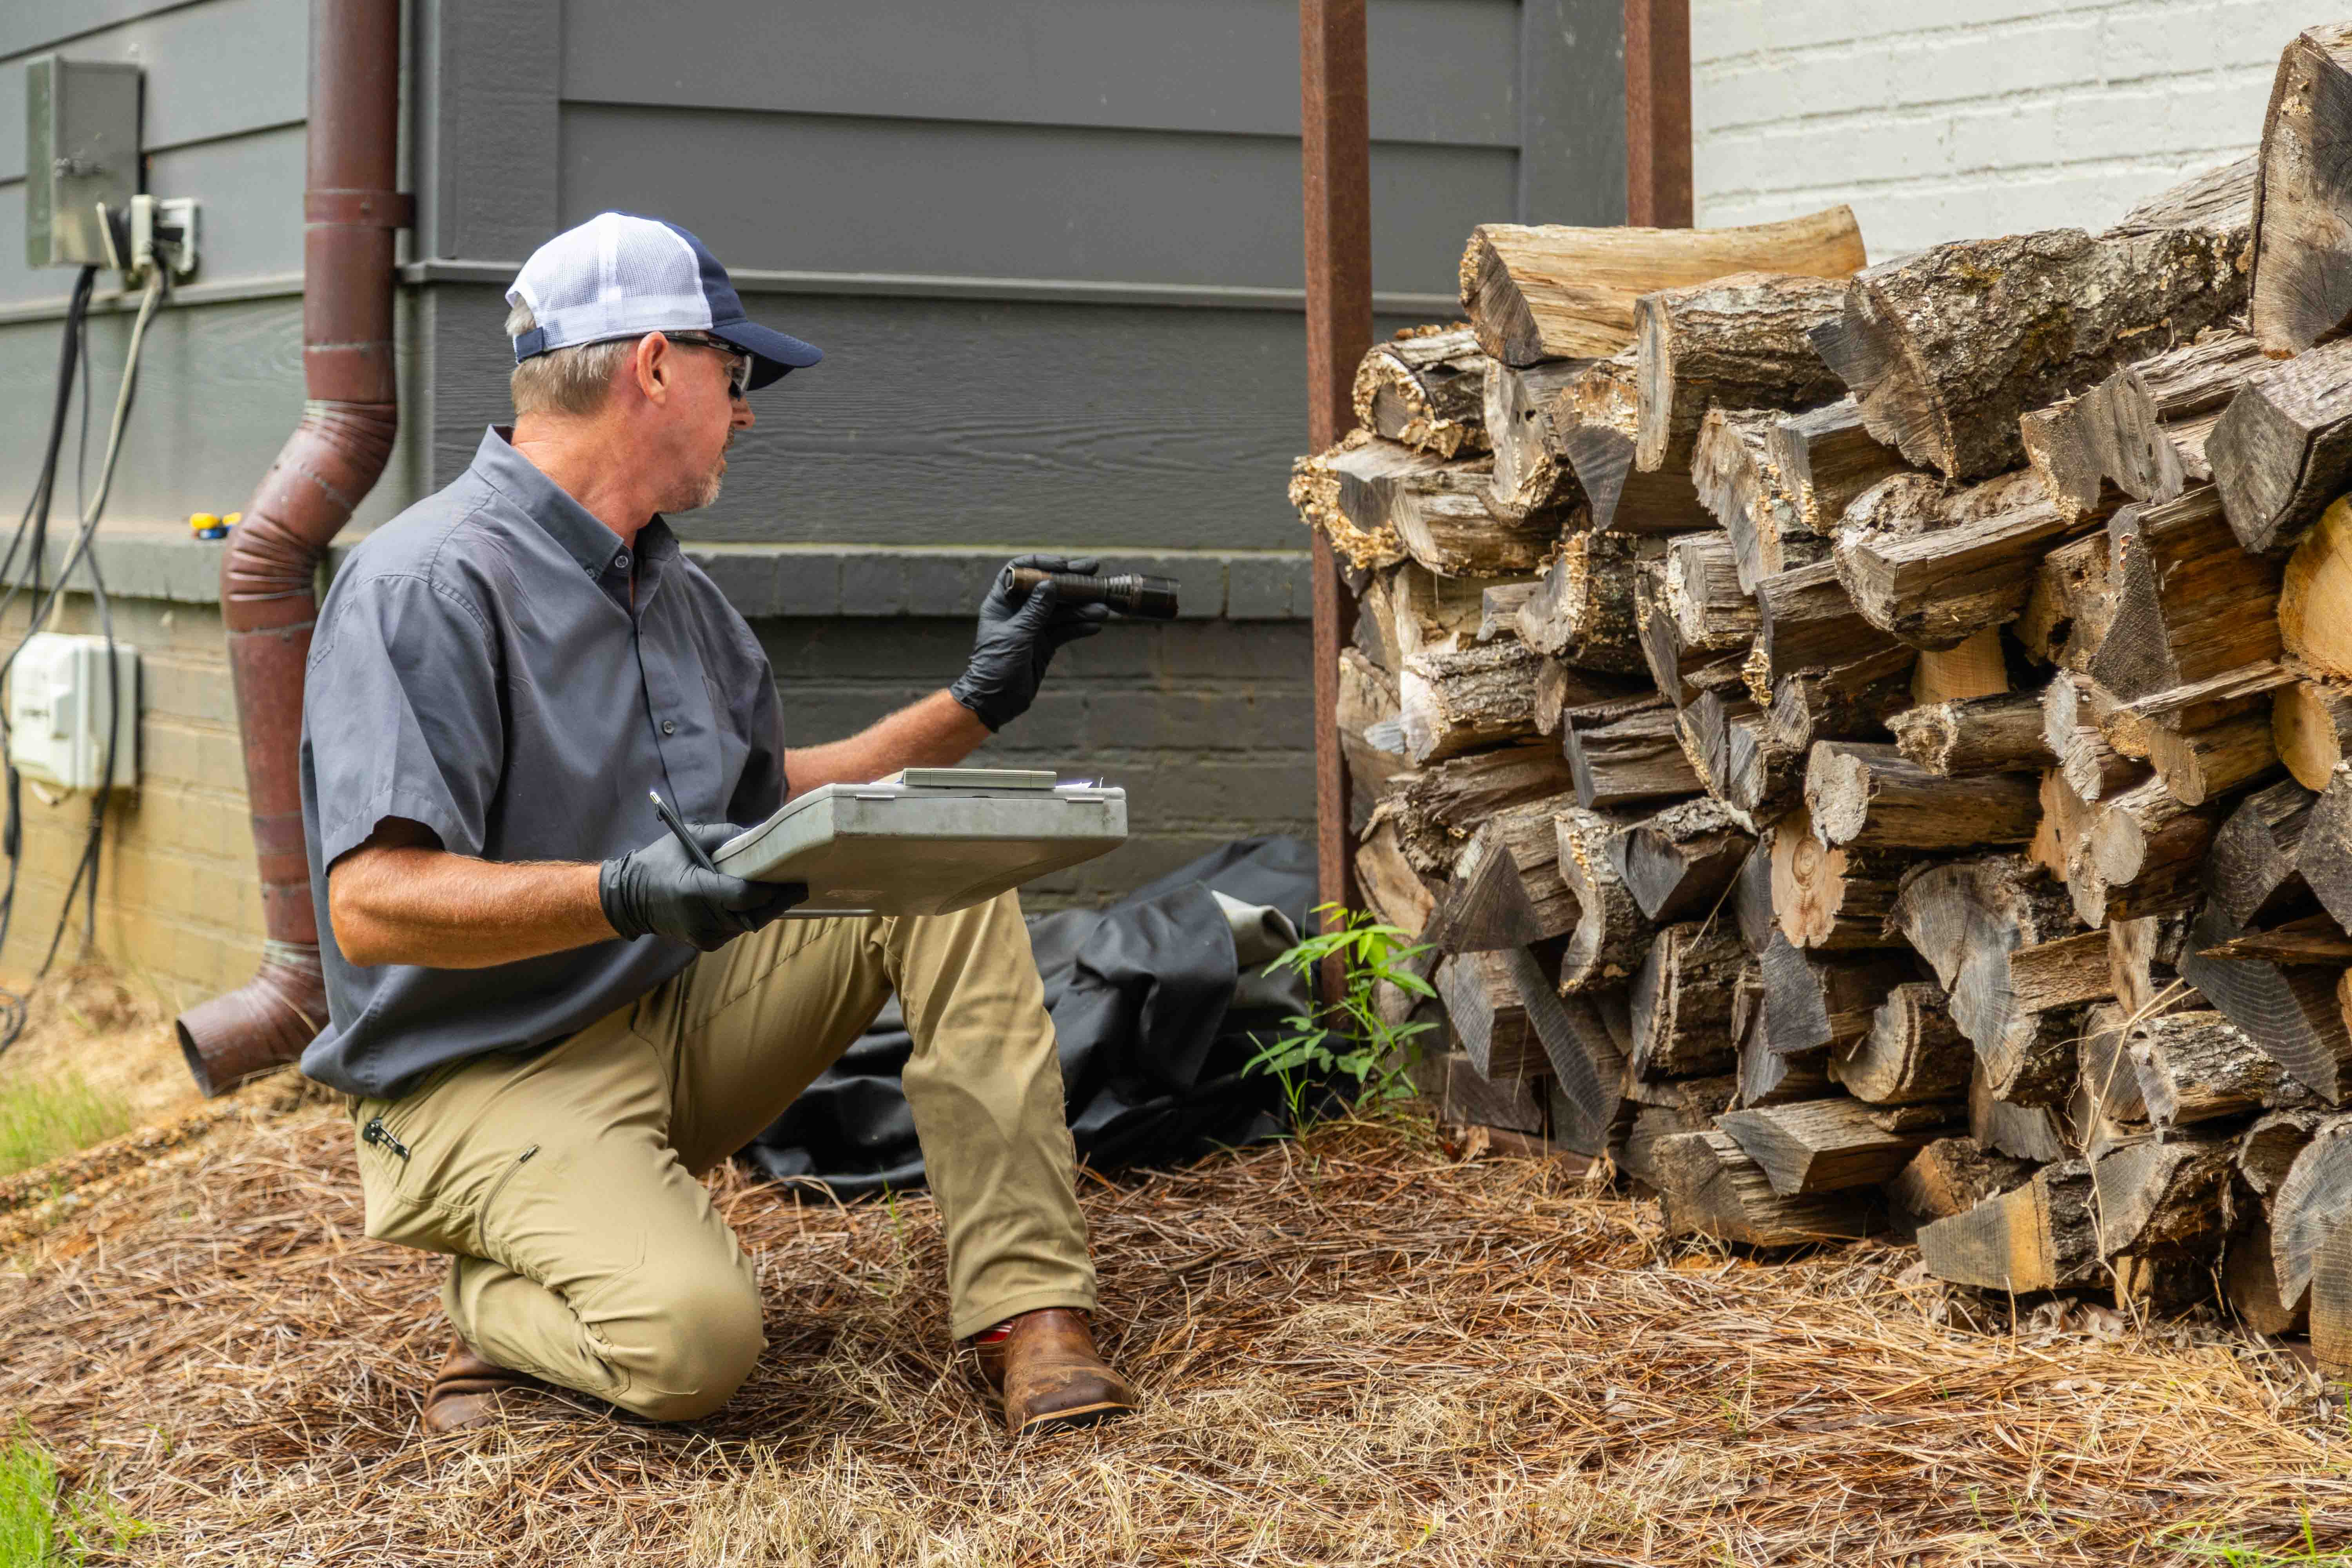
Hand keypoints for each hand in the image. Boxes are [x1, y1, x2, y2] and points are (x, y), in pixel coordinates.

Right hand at [598, 822, 806, 950]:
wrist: (628, 900)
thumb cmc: (658, 863)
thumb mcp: (687, 838)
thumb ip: (724, 835)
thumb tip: (759, 834)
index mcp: (696, 892)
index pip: (744, 896)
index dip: (773, 891)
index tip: (794, 879)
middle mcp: (702, 919)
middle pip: (753, 915)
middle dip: (778, 901)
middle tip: (800, 887)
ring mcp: (704, 935)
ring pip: (748, 924)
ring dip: (766, 909)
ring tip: (785, 891)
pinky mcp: (705, 943)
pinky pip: (736, 929)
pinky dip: (749, 916)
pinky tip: (759, 902)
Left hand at [948, 554, 1112, 730]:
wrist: (995, 701)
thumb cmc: (995, 666)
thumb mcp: (1016, 635)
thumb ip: (1034, 610)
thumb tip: (1050, 583)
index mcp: (1002, 602)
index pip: (1020, 570)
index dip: (1041, 563)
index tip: (1063, 564)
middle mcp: (1018, 611)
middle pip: (1046, 587)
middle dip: (1070, 580)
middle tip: (1093, 571)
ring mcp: (1033, 627)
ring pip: (1061, 610)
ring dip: (1081, 607)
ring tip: (1101, 608)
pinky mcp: (1045, 644)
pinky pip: (1065, 630)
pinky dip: (1080, 627)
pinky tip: (1095, 625)